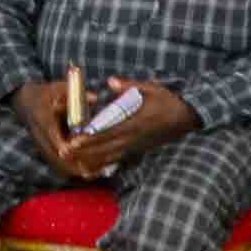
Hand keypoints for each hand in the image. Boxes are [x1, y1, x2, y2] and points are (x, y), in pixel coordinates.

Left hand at [47, 73, 170, 176]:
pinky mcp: (138, 149)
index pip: (108, 131)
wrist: (186, 117)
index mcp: (135, 121)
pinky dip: (104, 164)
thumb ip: (129, 85)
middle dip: (84, 151)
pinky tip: (91, 168)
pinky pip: (118, 158)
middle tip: (64, 153)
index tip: (74, 140)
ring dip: (91, 160)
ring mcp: (136, 145)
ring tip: (72, 163)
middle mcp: (134, 137)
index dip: (91, 137)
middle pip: (105, 147)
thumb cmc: (168, 100)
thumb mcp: (151, 88)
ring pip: (110, 155)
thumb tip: (111, 81)